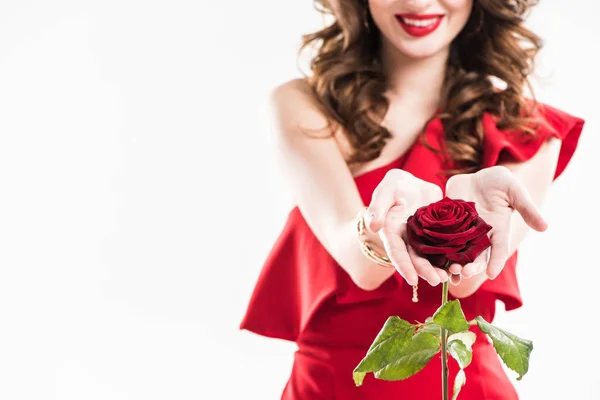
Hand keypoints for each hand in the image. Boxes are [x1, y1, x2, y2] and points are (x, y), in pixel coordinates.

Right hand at [365, 169, 445, 285]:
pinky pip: (445, 248)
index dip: (403, 266)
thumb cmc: (394, 186)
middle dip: (425, 271)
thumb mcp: (385, 192)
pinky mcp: (438, 235)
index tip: (412, 280)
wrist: (412, 184)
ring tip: (451, 277)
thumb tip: (374, 227)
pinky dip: (452, 257)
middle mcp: (407, 241)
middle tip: (437, 280)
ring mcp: (423, 239)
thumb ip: (377, 208)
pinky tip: (463, 266)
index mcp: (392, 233)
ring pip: (431, 257)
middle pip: (415, 259)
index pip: (396, 252)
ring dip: (440, 268)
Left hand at [445, 166, 547, 279]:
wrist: (476, 175)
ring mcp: (462, 232)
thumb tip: (545, 227)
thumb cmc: (499, 182)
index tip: (491, 274)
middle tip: (462, 273)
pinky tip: (430, 260)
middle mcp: (480, 236)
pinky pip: (441, 240)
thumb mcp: (514, 191)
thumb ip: (526, 208)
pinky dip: (437, 251)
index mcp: (498, 230)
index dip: (495, 262)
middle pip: (476, 256)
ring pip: (458, 253)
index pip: (498, 250)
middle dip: (470, 266)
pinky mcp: (446, 226)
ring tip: (447, 272)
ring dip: (452, 264)